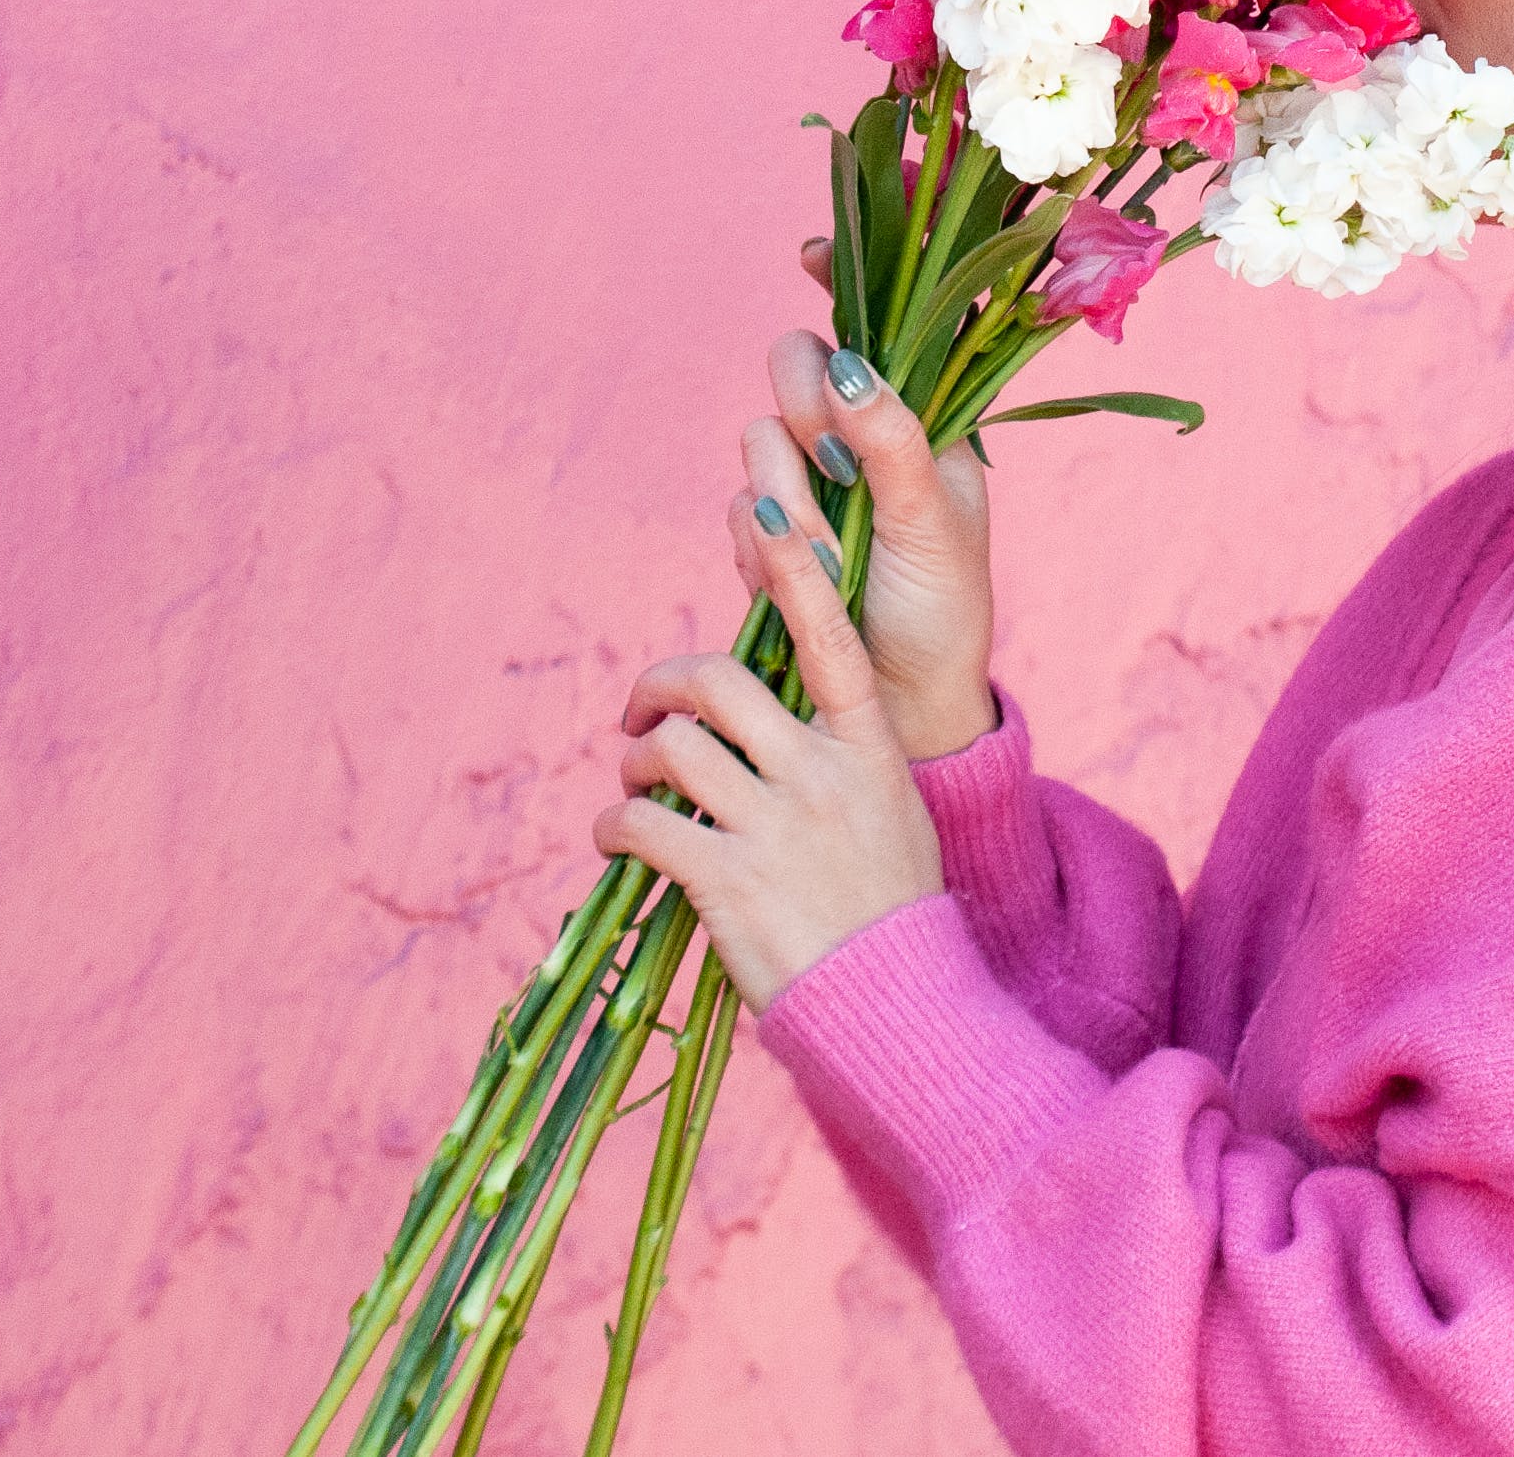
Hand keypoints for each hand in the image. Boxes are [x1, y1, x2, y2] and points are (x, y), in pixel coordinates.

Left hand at [592, 488, 944, 1011]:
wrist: (897, 1006)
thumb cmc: (891, 913)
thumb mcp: (890, 814)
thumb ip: (838, 760)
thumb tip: (767, 724)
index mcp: (869, 749)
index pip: (830, 636)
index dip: (791, 568)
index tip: (764, 507)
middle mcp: (821, 775)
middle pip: (721, 684)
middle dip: (663, 684)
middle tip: (642, 711)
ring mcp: (775, 827)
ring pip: (673, 750)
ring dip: (636, 762)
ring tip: (634, 787)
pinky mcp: (727, 881)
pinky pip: (643, 826)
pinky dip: (616, 827)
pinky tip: (619, 841)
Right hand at [745, 265, 1001, 762]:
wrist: (904, 704)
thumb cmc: (942, 608)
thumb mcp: (933, 521)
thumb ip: (892, 440)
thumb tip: (851, 366)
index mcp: (922, 418)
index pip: (880, 323)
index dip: (844, 275)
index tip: (810, 253)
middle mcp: (862, 437)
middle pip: (798, 365)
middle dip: (805, 408)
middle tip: (833, 462)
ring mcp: (812, 482)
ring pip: (759, 434)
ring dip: (788, 488)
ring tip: (829, 547)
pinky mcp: (772, 530)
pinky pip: (739, 503)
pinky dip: (763, 539)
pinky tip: (799, 575)